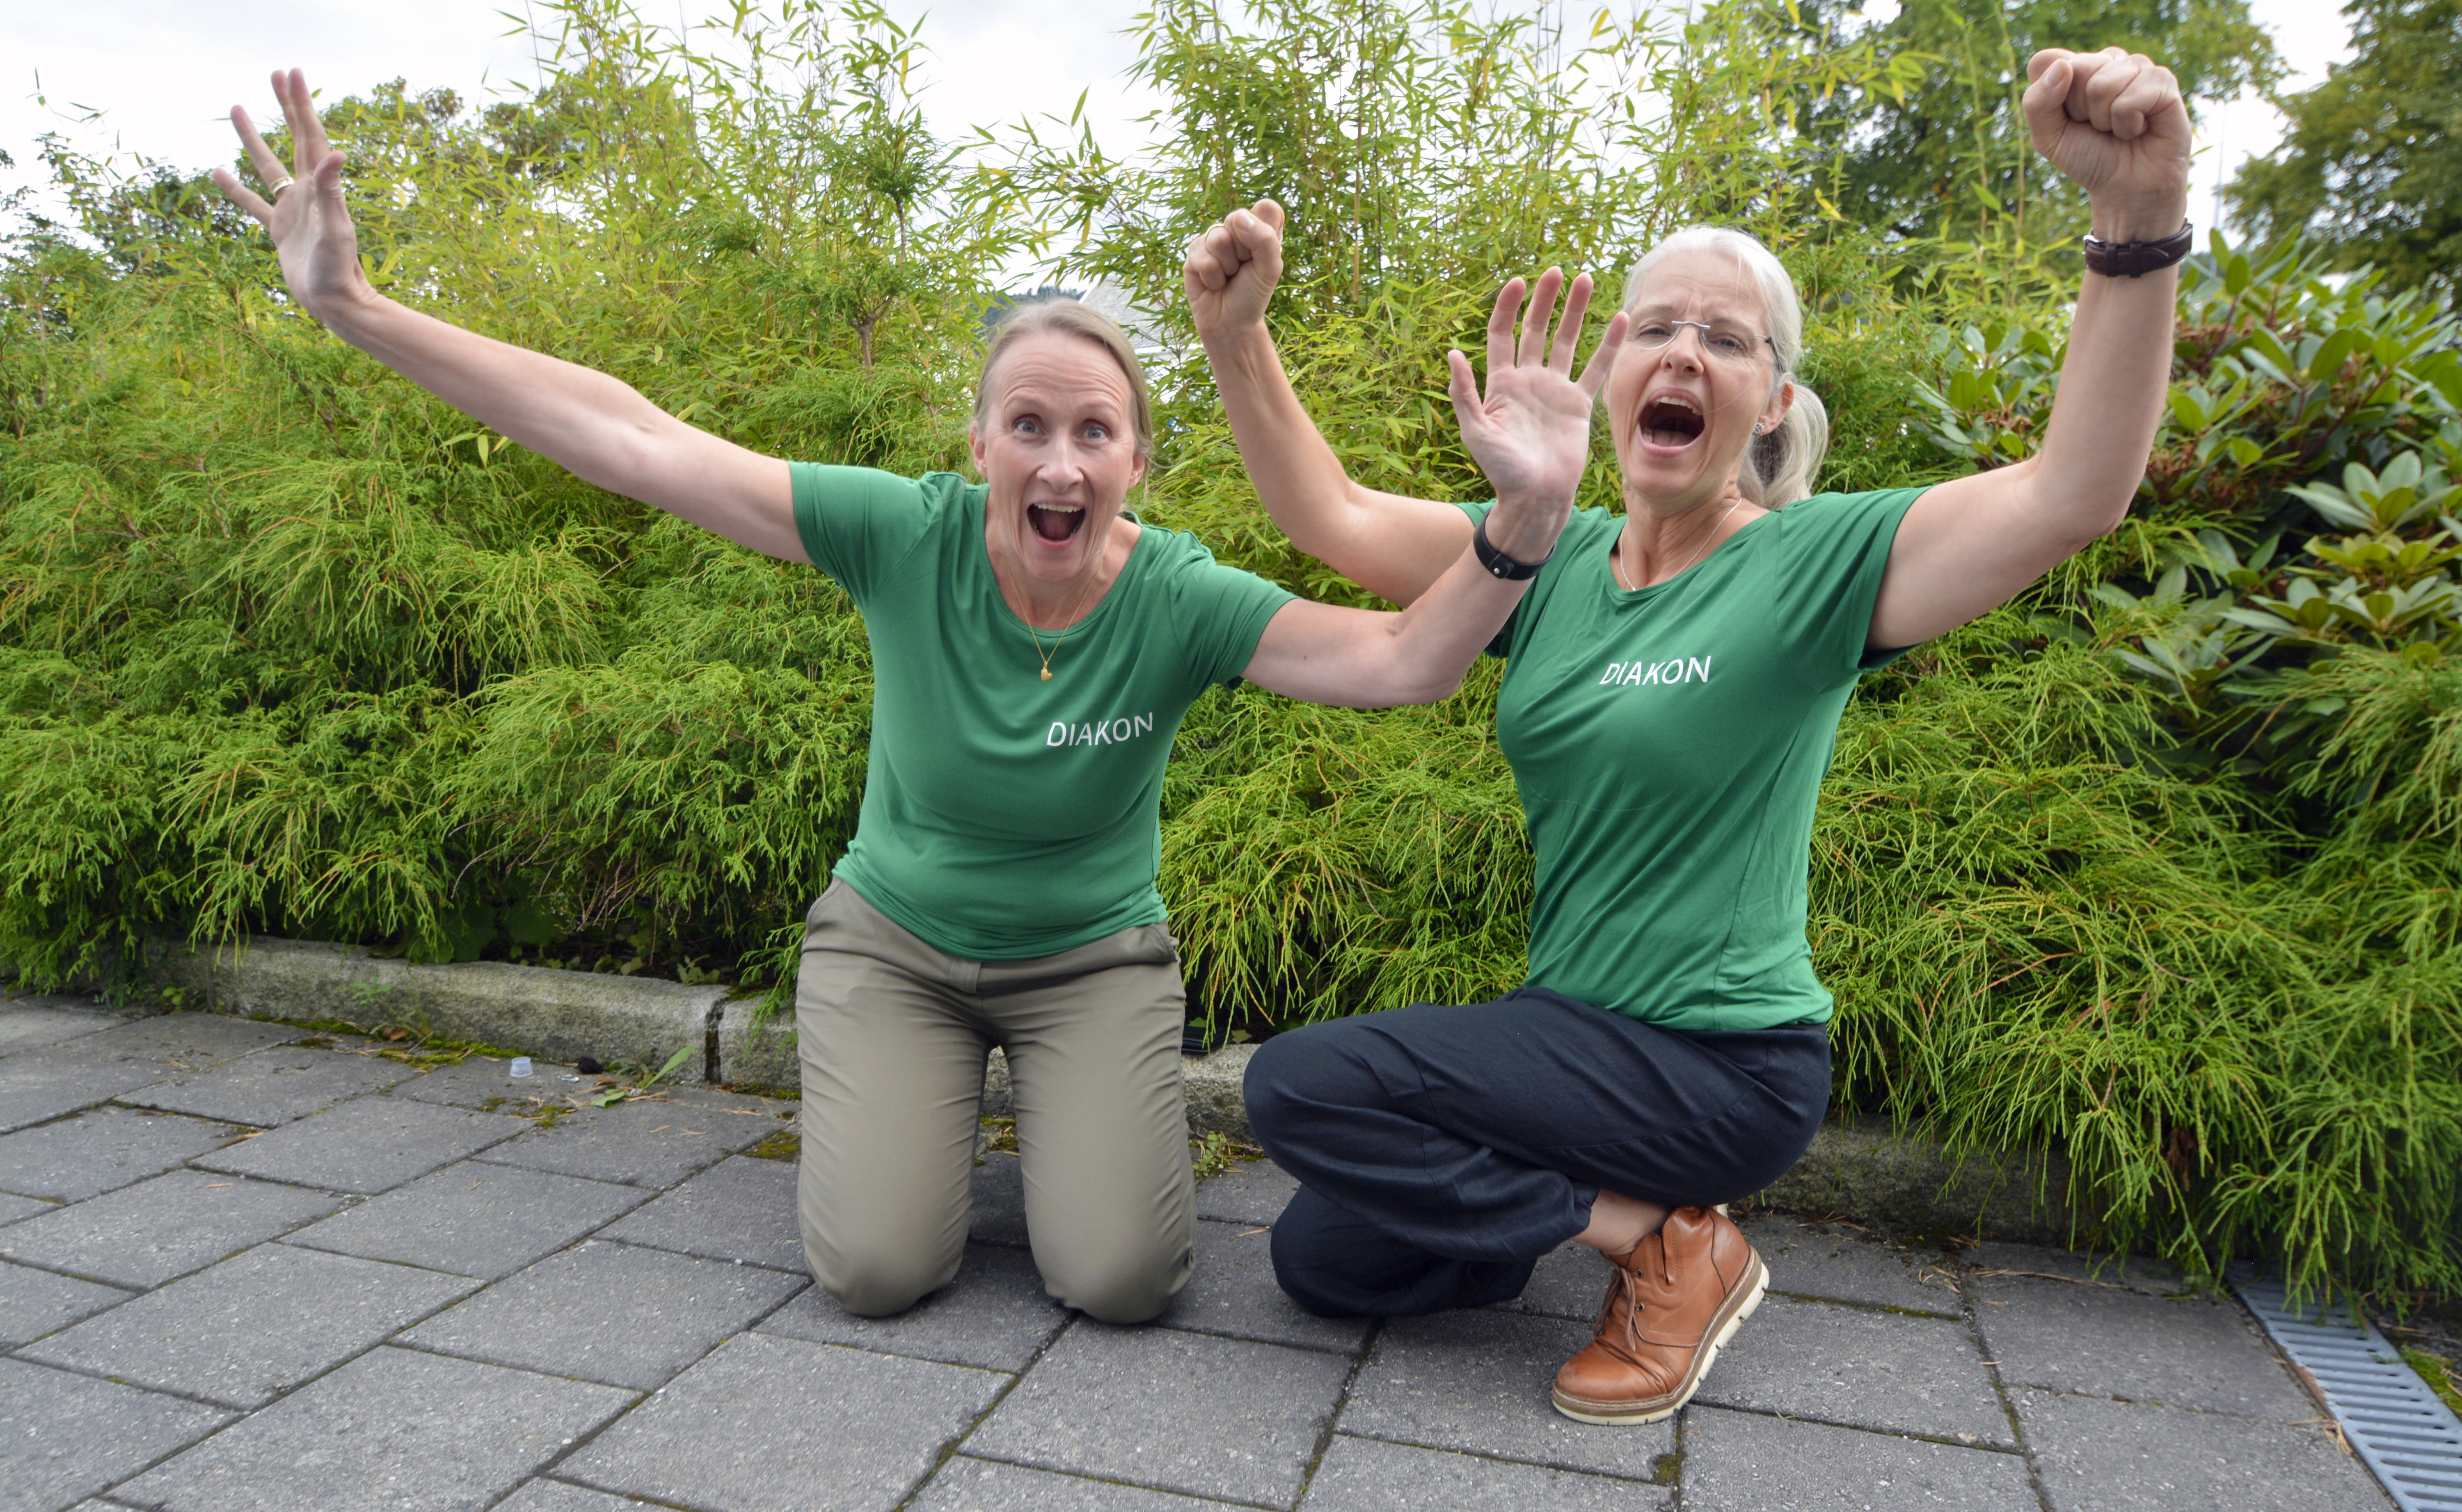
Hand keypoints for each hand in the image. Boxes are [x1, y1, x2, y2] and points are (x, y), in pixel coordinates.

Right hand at [209, 69, 371, 317]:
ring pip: (267, 165)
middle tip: (275, 73)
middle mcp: (307, 193)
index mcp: (320, 187)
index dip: (300, 104)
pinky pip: (252, 203)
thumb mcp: (335, 230)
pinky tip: (217, 170)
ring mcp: (292, 210)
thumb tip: (337, 153)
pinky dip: (235, 188)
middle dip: (285, 106)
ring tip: (237, 107)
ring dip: (253, 137)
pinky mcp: (279, 230)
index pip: (309, 135)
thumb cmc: (338, 270)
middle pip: (294, 139)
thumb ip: (333, 192)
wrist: (335, 304)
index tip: (291, 73)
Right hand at [1183, 200, 1284, 342]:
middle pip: (1237, 218)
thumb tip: (1239, 216)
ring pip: (1218, 238)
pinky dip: (1211, 276)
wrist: (1229, 323)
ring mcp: (1214, 239)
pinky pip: (1202, 256)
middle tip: (1243, 269)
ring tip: (1228, 277)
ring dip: (1226, 266)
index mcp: (1262, 230)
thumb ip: (1265, 240)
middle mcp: (1237, 230)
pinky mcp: (1194, 252)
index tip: (1262, 254)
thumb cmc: (1252, 296)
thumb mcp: (1270, 270)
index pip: (1267, 208)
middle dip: (1243, 251)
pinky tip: (1213, 283)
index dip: (1264, 228)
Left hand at [1448, 269, 1626, 557]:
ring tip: (1586, 279)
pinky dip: (1608, 344)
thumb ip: (1465, 393)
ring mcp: (1555, 390)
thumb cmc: (1501, 471)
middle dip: (1544, 300)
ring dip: (1576, 311)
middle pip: (1535, 330)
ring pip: (1567, 341)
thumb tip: (1451, 353)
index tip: (1518, 282)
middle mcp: (1528, 381)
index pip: (1502, 334)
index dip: (1508, 308)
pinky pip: (1596, 368)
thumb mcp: (1476, 431)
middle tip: (1555, 271)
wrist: (1536, 498)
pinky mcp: (1579, 405)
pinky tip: (1620, 319)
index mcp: (1500, 384)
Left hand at [2023, 48, 2191, 241]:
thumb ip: (2037, 103)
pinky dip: (2128, 123)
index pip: (2045, 61)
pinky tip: (2140, 128)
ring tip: (2119, 129)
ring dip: (2105, 119)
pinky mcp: (2163, 80)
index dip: (2050, 97)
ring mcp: (2137, 66)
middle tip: (2097, 127)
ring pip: (2103, 83)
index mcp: (2075, 67)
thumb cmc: (2088, 158)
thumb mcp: (2048, 138)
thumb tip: (2063, 66)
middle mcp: (2106, 60)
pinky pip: (2132, 96)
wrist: (2127, 188)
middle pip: (2075, 68)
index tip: (2068, 119)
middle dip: (2080, 110)